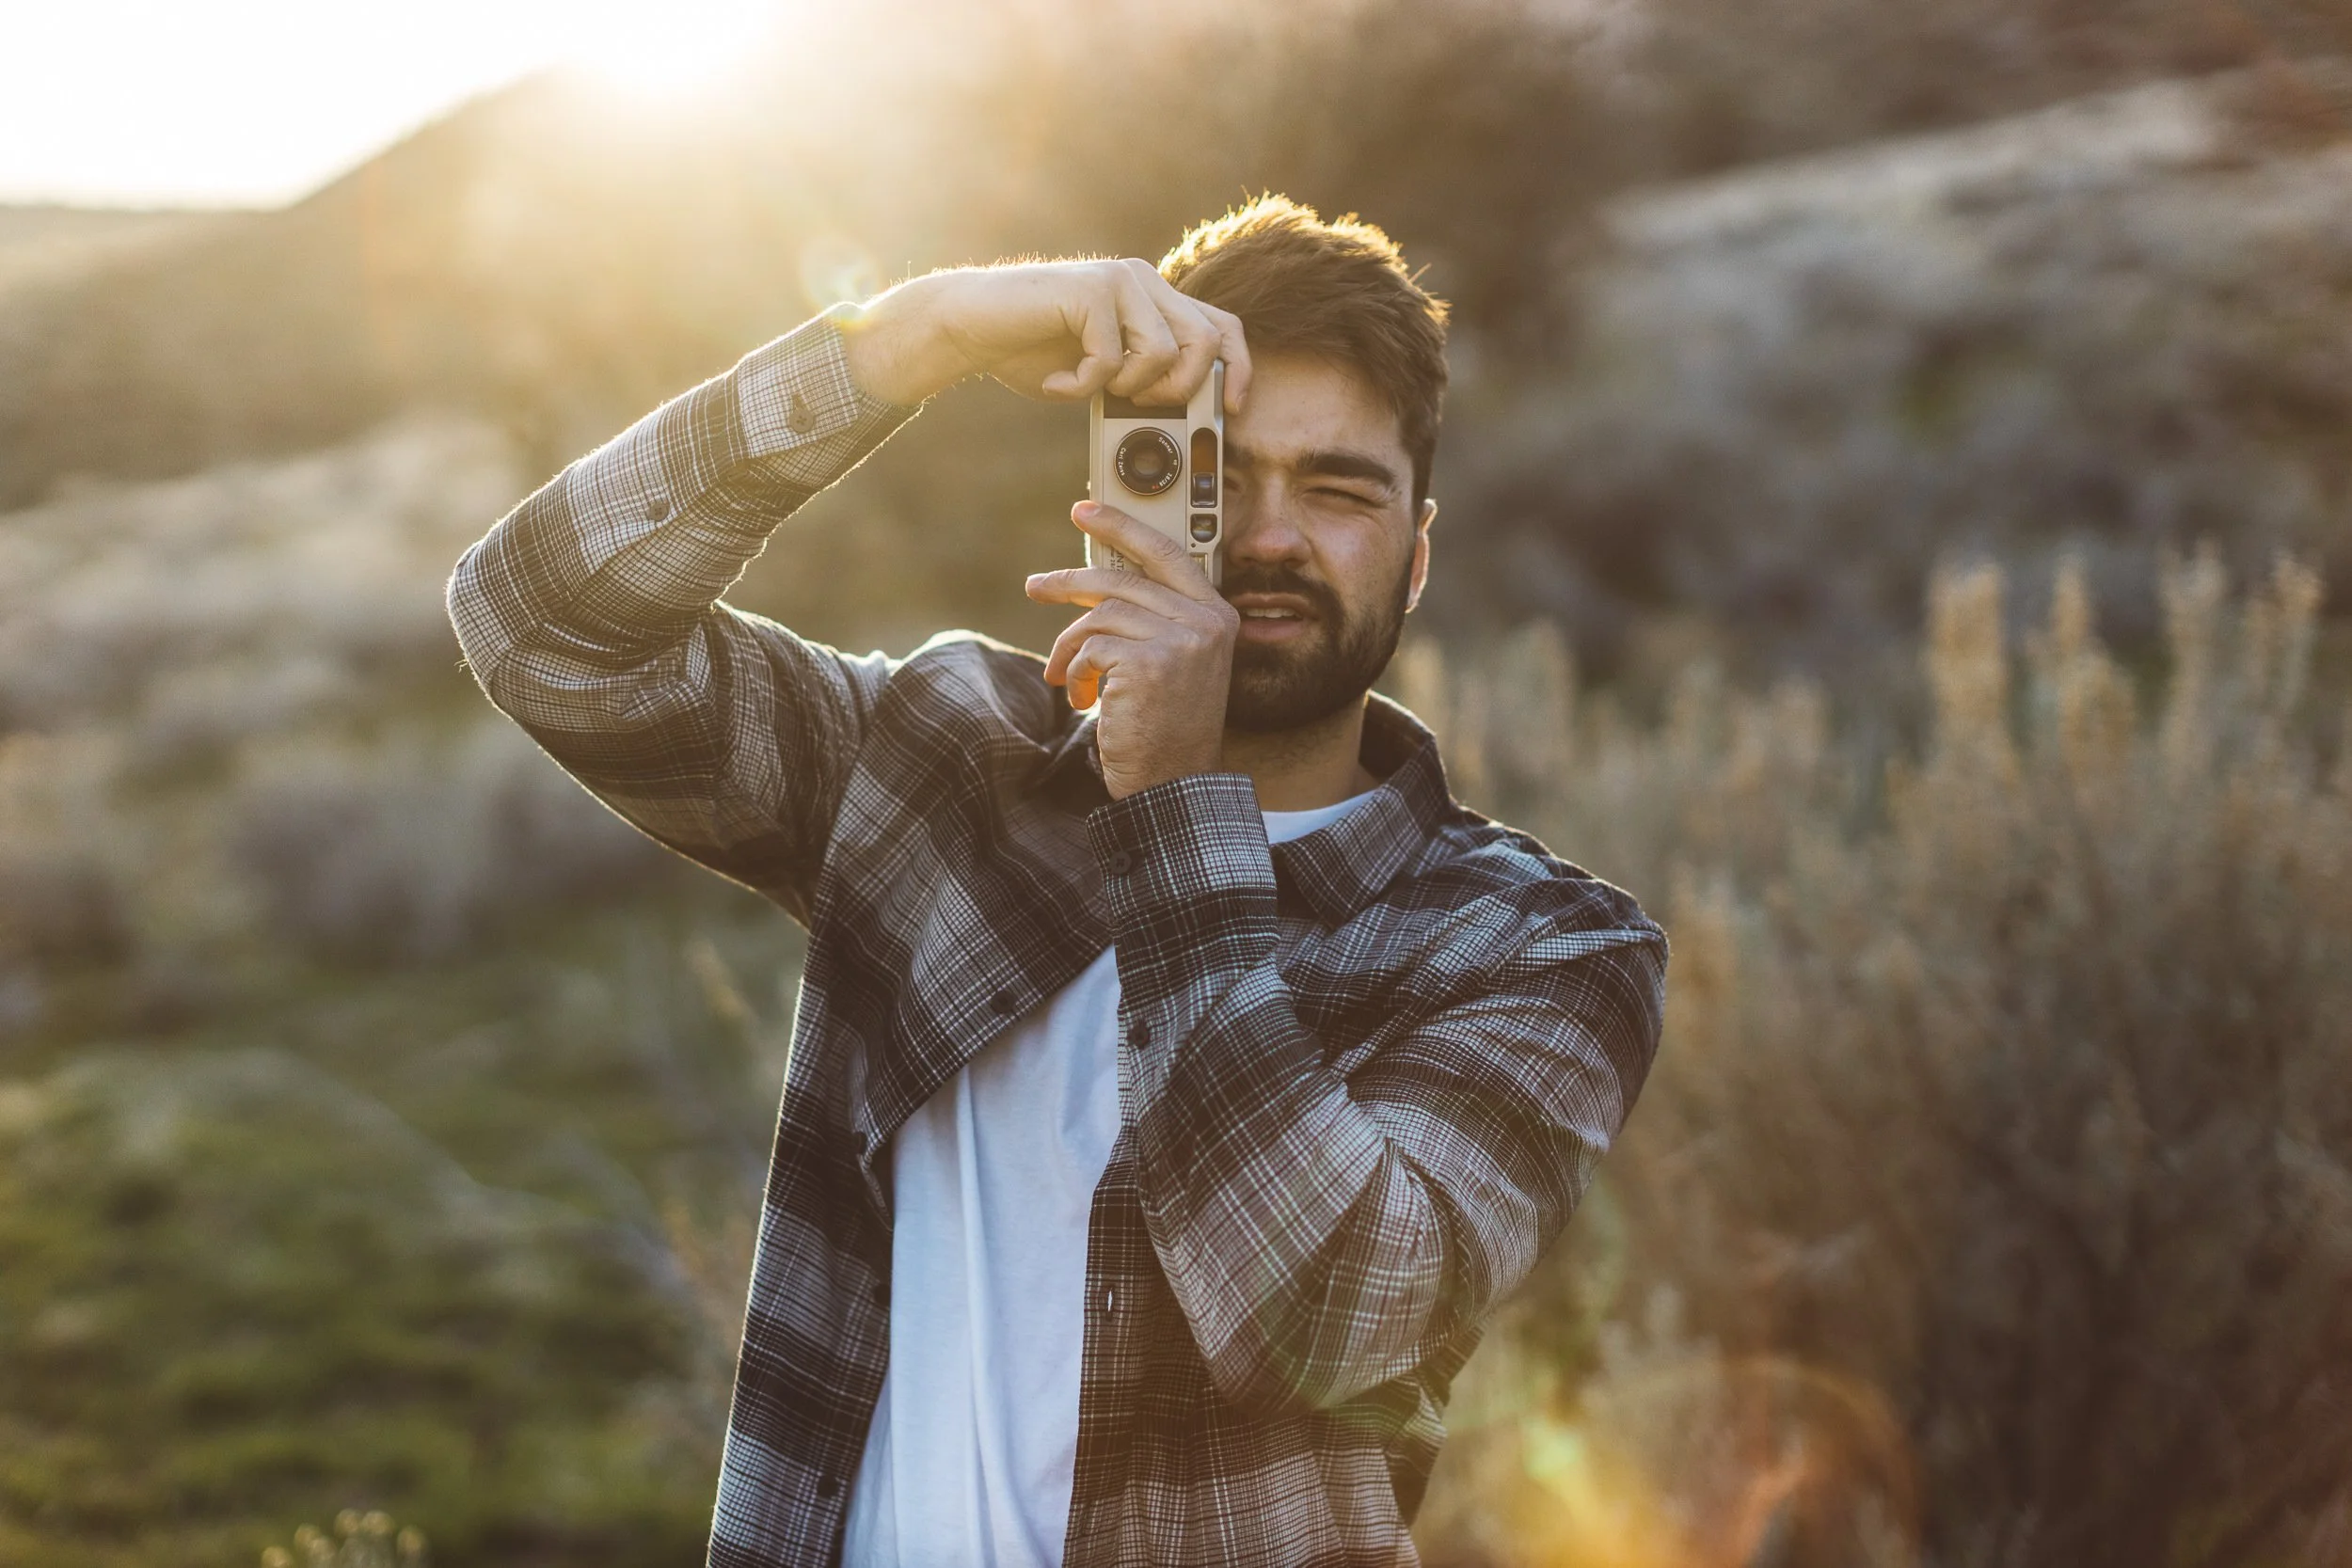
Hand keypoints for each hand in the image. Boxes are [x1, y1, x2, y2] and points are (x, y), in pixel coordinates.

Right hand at [839, 259, 1251, 411]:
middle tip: (1141, 404)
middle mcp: (1142, 279)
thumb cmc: (1032, 353)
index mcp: (1153, 295)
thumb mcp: (1104, 372)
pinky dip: (1084, 385)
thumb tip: (1194, 415)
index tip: (1232, 409)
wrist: (967, 325)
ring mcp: (1118, 279)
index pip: (1222, 325)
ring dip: (1128, 387)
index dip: (1238, 368)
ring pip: (1163, 352)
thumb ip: (1145, 377)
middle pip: (1207, 339)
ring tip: (1091, 387)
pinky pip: (1112, 359)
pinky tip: (1058, 381)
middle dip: (1185, 389)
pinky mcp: (1090, 290)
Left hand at [1025, 502, 1239, 800]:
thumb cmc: (1166, 727)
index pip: (1166, 552)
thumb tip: (1092, 583)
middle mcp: (1206, 622)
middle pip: (1121, 579)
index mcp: (1217, 615)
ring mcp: (1181, 640)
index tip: (1086, 511)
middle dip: (1068, 584)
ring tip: (1063, 675)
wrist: (1174, 785)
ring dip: (1070, 647)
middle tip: (1036, 587)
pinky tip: (1084, 697)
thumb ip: (1149, 619)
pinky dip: (1077, 672)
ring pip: (1099, 615)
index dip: (1122, 526)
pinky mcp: (1148, 663)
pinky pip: (1091, 648)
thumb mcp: (1171, 662)